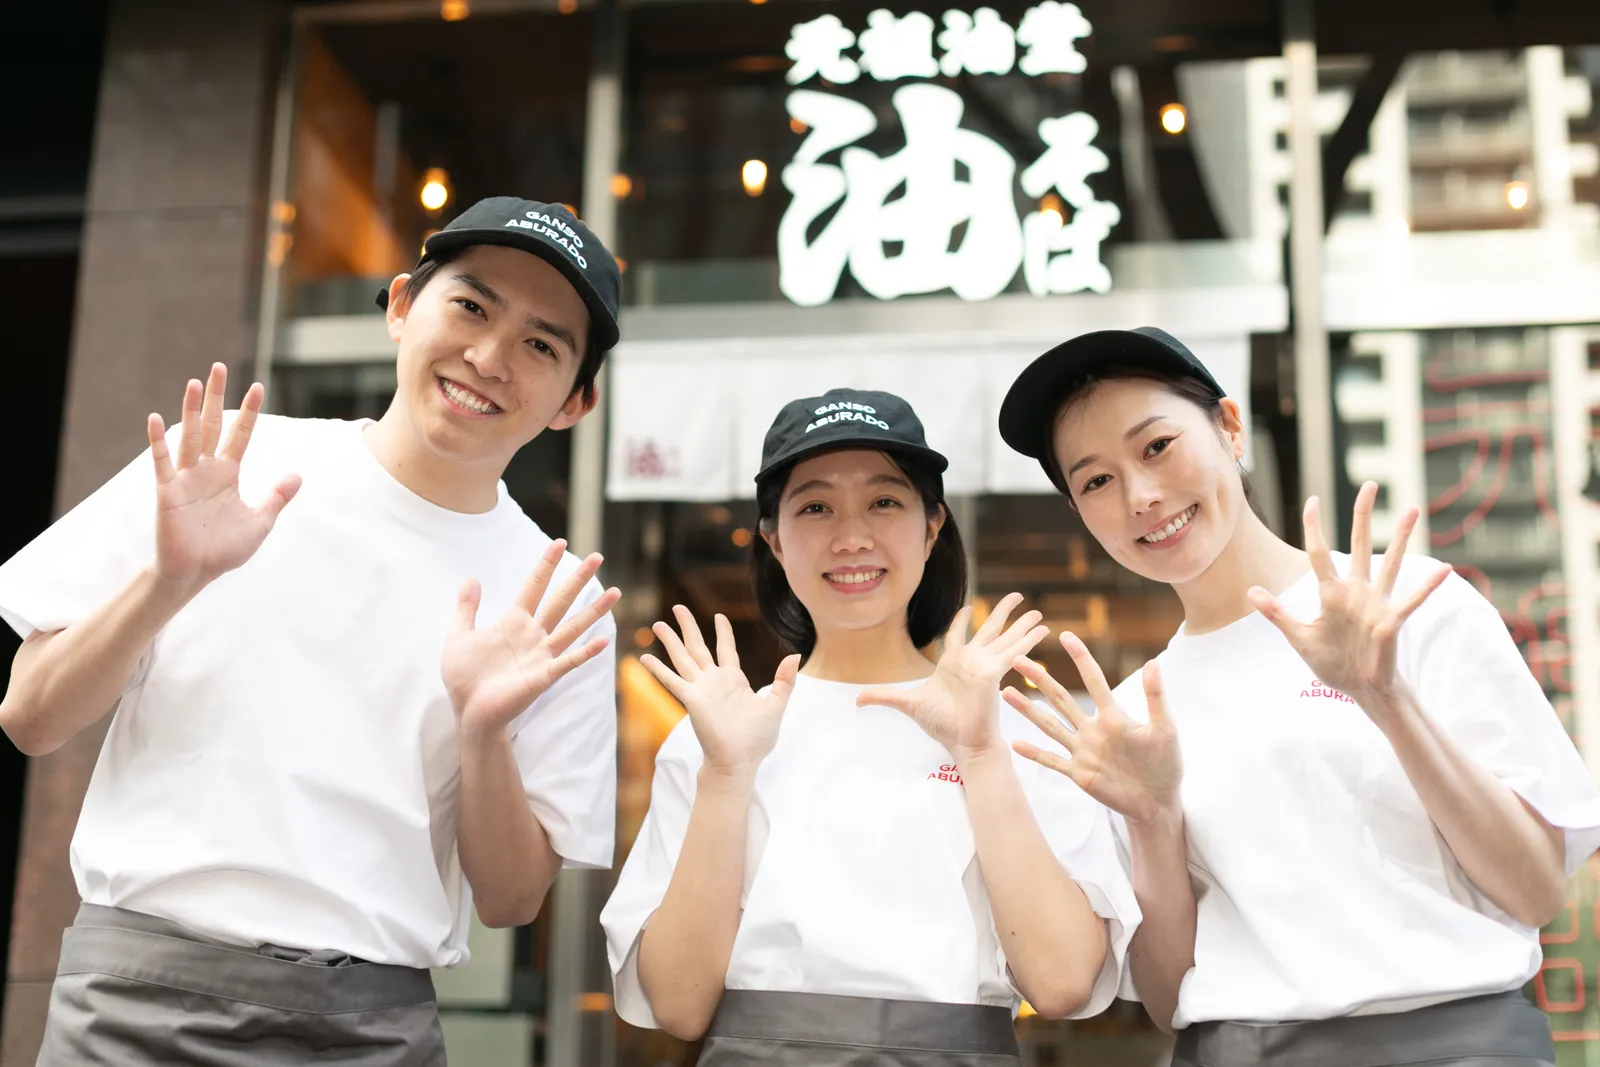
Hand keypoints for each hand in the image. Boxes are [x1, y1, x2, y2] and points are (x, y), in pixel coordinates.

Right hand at [148, 363, 300, 596]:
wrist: (196, 573)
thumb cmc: (225, 549)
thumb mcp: (260, 520)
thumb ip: (276, 496)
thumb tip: (298, 474)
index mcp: (228, 473)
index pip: (240, 435)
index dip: (248, 412)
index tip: (257, 386)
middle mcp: (206, 470)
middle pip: (213, 426)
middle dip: (218, 398)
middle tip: (219, 367)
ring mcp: (185, 478)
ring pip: (190, 437)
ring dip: (192, 410)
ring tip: (195, 383)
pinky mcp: (168, 492)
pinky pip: (162, 463)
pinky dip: (159, 442)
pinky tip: (155, 418)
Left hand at [444, 540, 619, 739]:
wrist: (468, 711)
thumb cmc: (464, 677)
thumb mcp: (459, 636)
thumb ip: (466, 608)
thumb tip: (472, 578)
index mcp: (513, 622)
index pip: (534, 586)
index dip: (546, 565)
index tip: (559, 543)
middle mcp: (533, 635)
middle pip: (560, 600)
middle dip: (578, 579)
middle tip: (598, 557)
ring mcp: (542, 655)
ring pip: (573, 626)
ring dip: (594, 610)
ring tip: (615, 591)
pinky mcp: (544, 676)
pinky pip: (569, 660)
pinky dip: (586, 651)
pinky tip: (604, 640)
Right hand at [641, 607, 800, 778]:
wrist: (740, 761)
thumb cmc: (757, 739)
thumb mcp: (775, 704)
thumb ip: (784, 680)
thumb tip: (795, 656)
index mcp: (734, 680)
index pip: (726, 649)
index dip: (723, 632)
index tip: (719, 616)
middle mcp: (714, 681)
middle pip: (698, 646)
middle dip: (688, 627)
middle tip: (678, 607)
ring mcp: (701, 689)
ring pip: (683, 658)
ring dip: (670, 641)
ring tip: (657, 624)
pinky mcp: (691, 700)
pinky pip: (672, 681)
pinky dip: (658, 670)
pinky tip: (644, 658)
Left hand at [858, 593, 1047, 761]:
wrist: (961, 742)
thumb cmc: (940, 725)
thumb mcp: (907, 703)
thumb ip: (883, 696)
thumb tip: (856, 700)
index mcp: (953, 664)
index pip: (958, 635)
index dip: (962, 620)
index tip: (967, 608)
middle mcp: (972, 661)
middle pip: (989, 629)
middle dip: (1003, 612)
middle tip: (1017, 595)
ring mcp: (986, 666)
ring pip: (1006, 637)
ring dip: (1022, 623)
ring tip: (1039, 611)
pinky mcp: (995, 672)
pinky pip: (1013, 651)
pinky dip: (1028, 640)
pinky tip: (1043, 629)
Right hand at [1006, 635, 1181, 824]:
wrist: (1158, 801)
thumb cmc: (1166, 764)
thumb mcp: (1165, 729)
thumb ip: (1156, 698)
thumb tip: (1153, 663)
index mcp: (1113, 715)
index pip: (1093, 680)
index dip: (1080, 658)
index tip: (1065, 635)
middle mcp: (1093, 729)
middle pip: (1060, 698)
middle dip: (1040, 679)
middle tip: (1018, 659)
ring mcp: (1083, 751)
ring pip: (1050, 725)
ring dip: (1028, 710)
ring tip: (1006, 692)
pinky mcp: (1079, 774)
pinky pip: (1052, 761)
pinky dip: (1034, 753)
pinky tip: (1014, 743)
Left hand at [1247, 483, 1449, 712]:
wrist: (1358, 688)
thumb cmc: (1331, 663)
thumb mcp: (1299, 638)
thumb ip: (1277, 614)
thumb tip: (1252, 590)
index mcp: (1331, 594)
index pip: (1320, 554)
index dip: (1315, 528)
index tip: (1313, 500)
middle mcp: (1356, 591)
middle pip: (1358, 544)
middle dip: (1363, 515)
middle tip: (1369, 485)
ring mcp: (1376, 604)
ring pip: (1390, 562)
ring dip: (1401, 537)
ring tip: (1412, 509)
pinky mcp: (1392, 621)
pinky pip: (1412, 599)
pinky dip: (1428, 585)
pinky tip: (1445, 567)